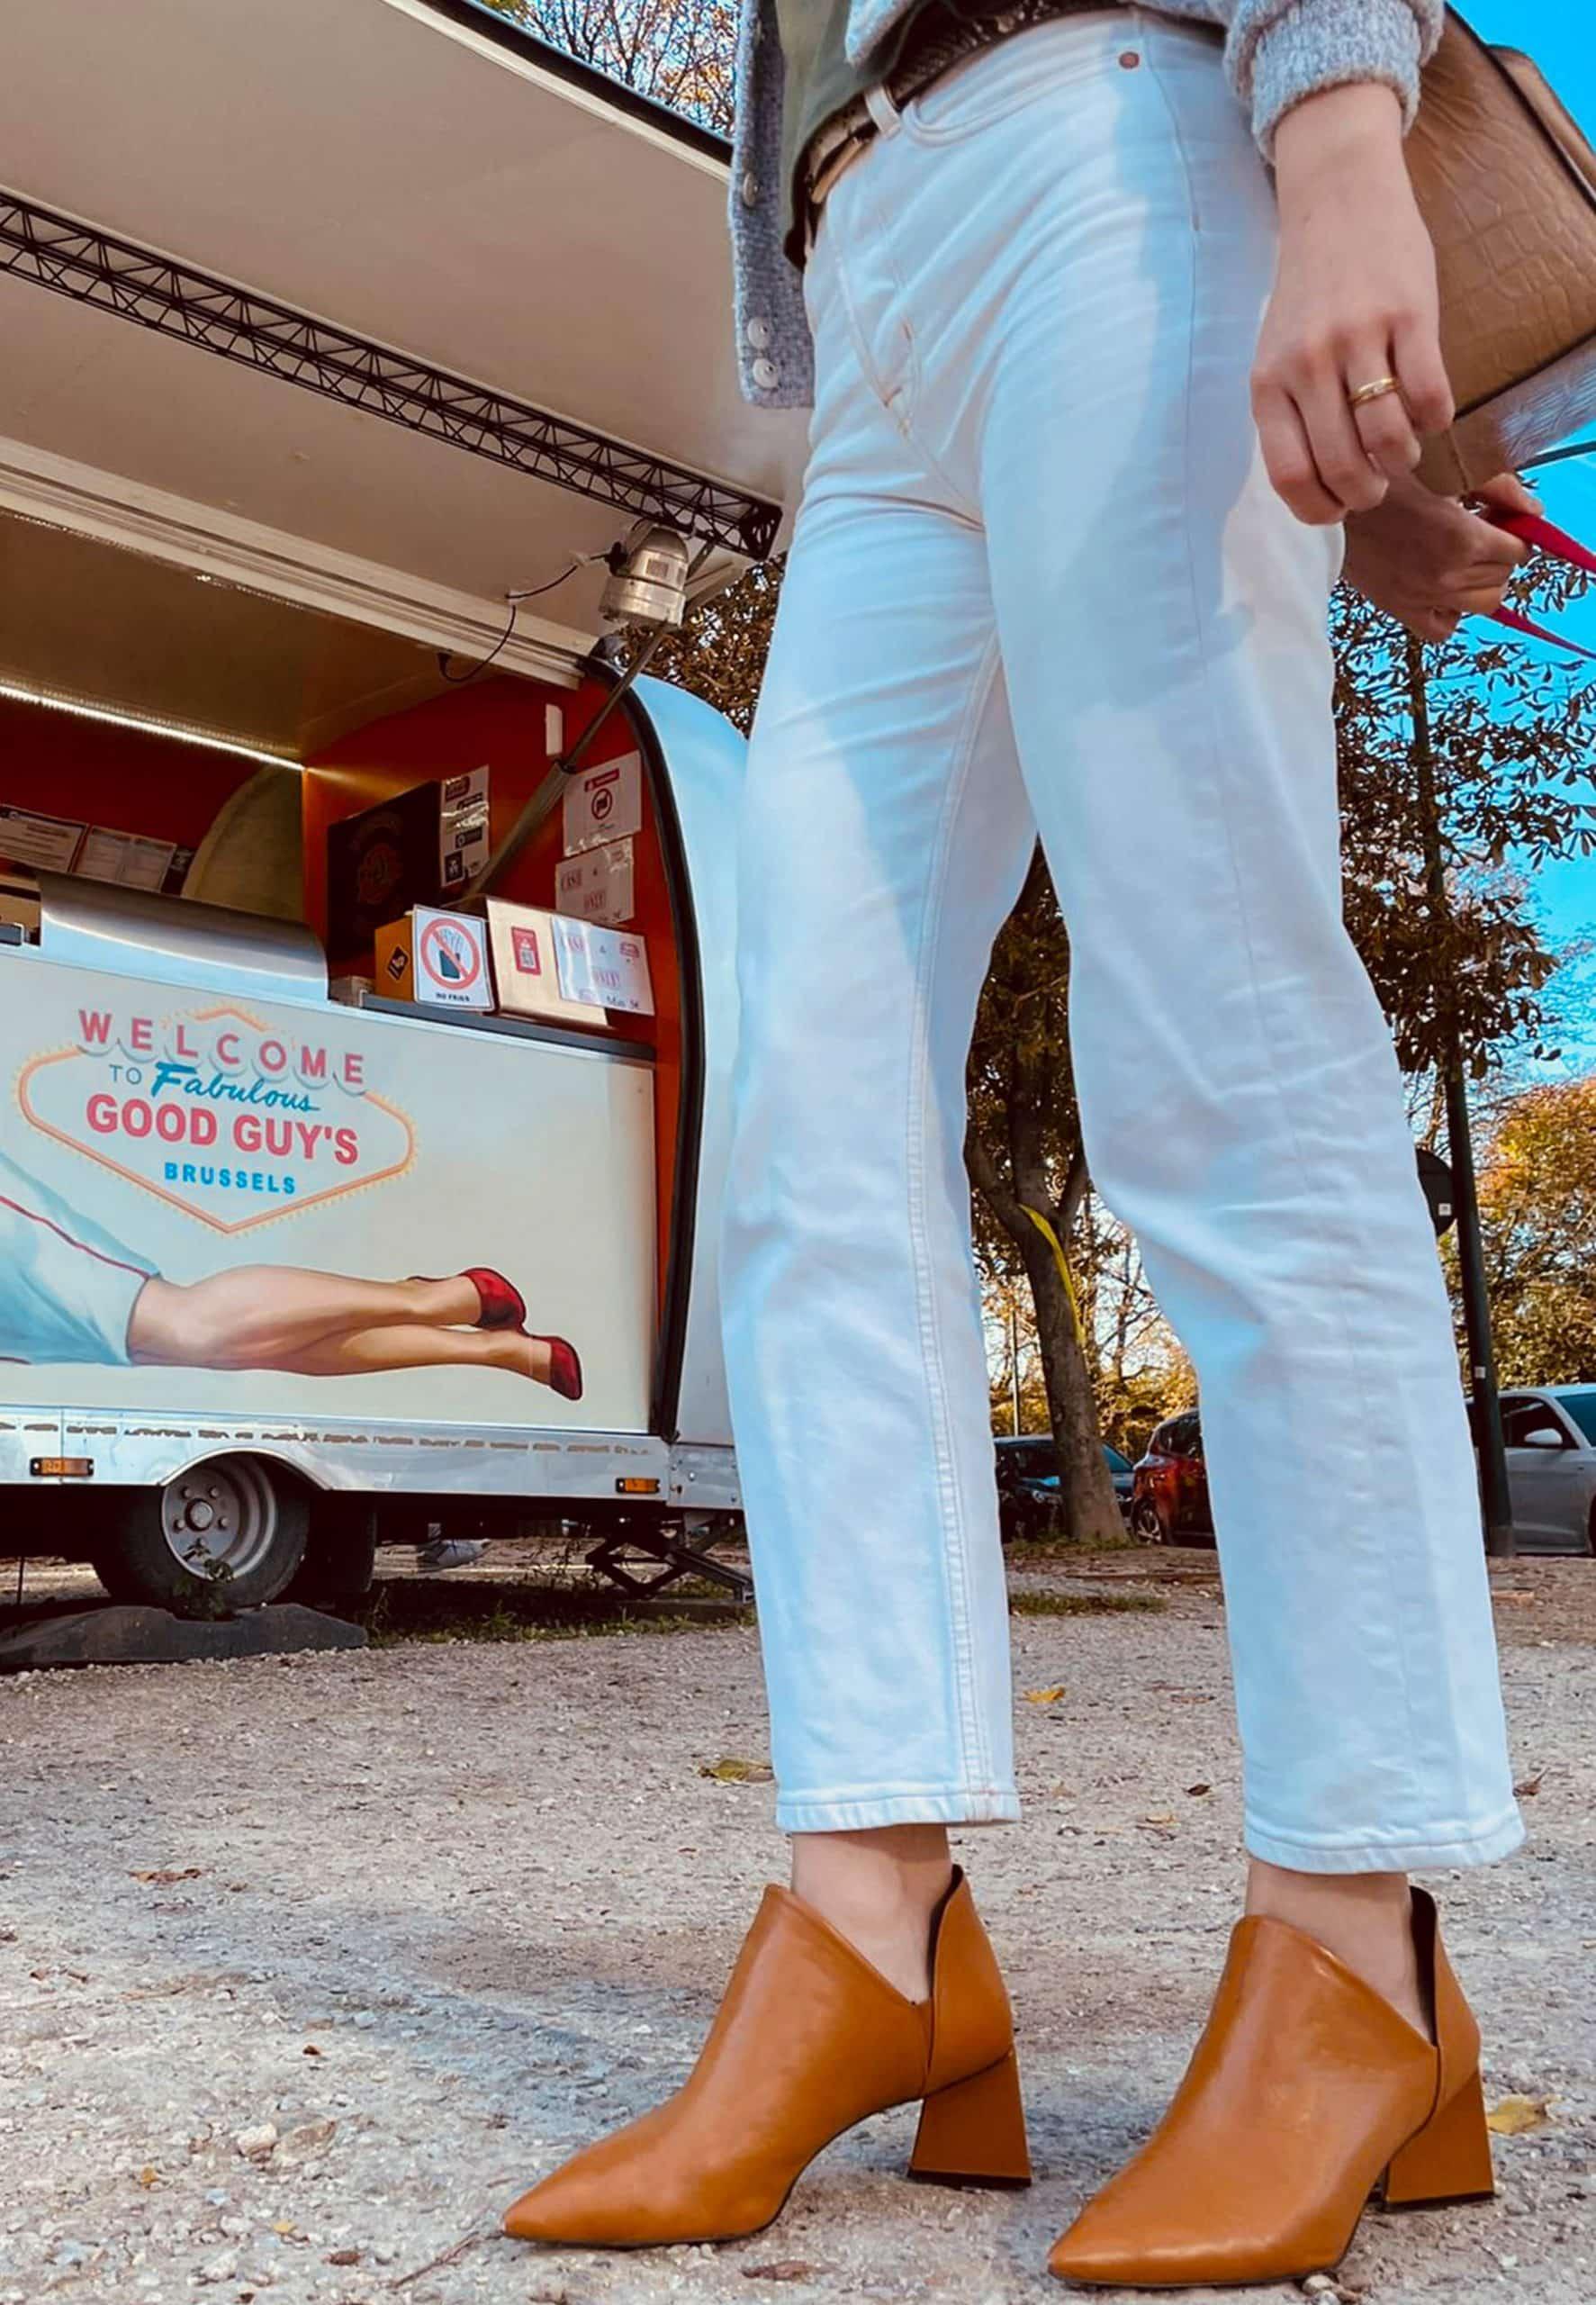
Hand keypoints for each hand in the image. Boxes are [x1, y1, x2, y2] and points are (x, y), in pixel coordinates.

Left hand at [1254, 84, 1453, 525]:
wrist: (1338, 198)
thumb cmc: (1311, 290)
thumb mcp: (1277, 354)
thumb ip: (1290, 412)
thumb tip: (1320, 486)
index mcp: (1268, 383)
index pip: (1290, 477)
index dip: (1321, 510)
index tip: (1339, 508)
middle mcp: (1307, 365)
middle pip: (1344, 467)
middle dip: (1368, 493)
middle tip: (1380, 485)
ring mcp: (1357, 339)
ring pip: (1388, 438)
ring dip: (1404, 460)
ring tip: (1404, 449)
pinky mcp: (1407, 314)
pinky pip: (1429, 395)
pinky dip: (1436, 419)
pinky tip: (1430, 412)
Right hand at [1340, 471, 1538, 637]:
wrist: (1332, 499)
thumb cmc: (1386, 474)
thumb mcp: (1446, 468)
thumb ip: (1498, 487)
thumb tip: (1534, 511)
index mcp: (1462, 537)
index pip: (1519, 549)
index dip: (1515, 531)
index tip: (1498, 518)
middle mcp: (1447, 575)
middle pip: (1504, 576)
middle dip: (1500, 553)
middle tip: (1479, 531)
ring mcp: (1424, 597)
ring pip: (1485, 604)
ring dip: (1483, 581)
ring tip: (1464, 558)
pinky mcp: (1400, 610)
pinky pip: (1444, 629)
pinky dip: (1452, 613)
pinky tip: (1444, 588)